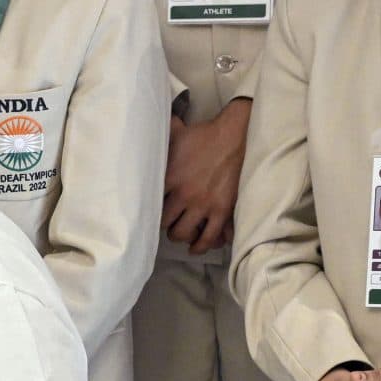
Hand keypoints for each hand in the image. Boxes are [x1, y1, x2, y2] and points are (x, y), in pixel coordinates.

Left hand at [161, 100, 251, 254]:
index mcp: (169, 177)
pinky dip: (201, 246)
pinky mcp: (222, 210)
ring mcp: (203, 204)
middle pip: (163, 222)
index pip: (149, 203)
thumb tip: (144, 132)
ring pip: (183, 233)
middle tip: (167, 222)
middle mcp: (184, 194)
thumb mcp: (175, 135)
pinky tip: (195, 248)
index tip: (147, 211)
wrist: (235, 136)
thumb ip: (158, 140)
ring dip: (179, 236)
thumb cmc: (203, 135)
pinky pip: (208, 237)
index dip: (146, 209)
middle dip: (163, 224)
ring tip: (179, 233)